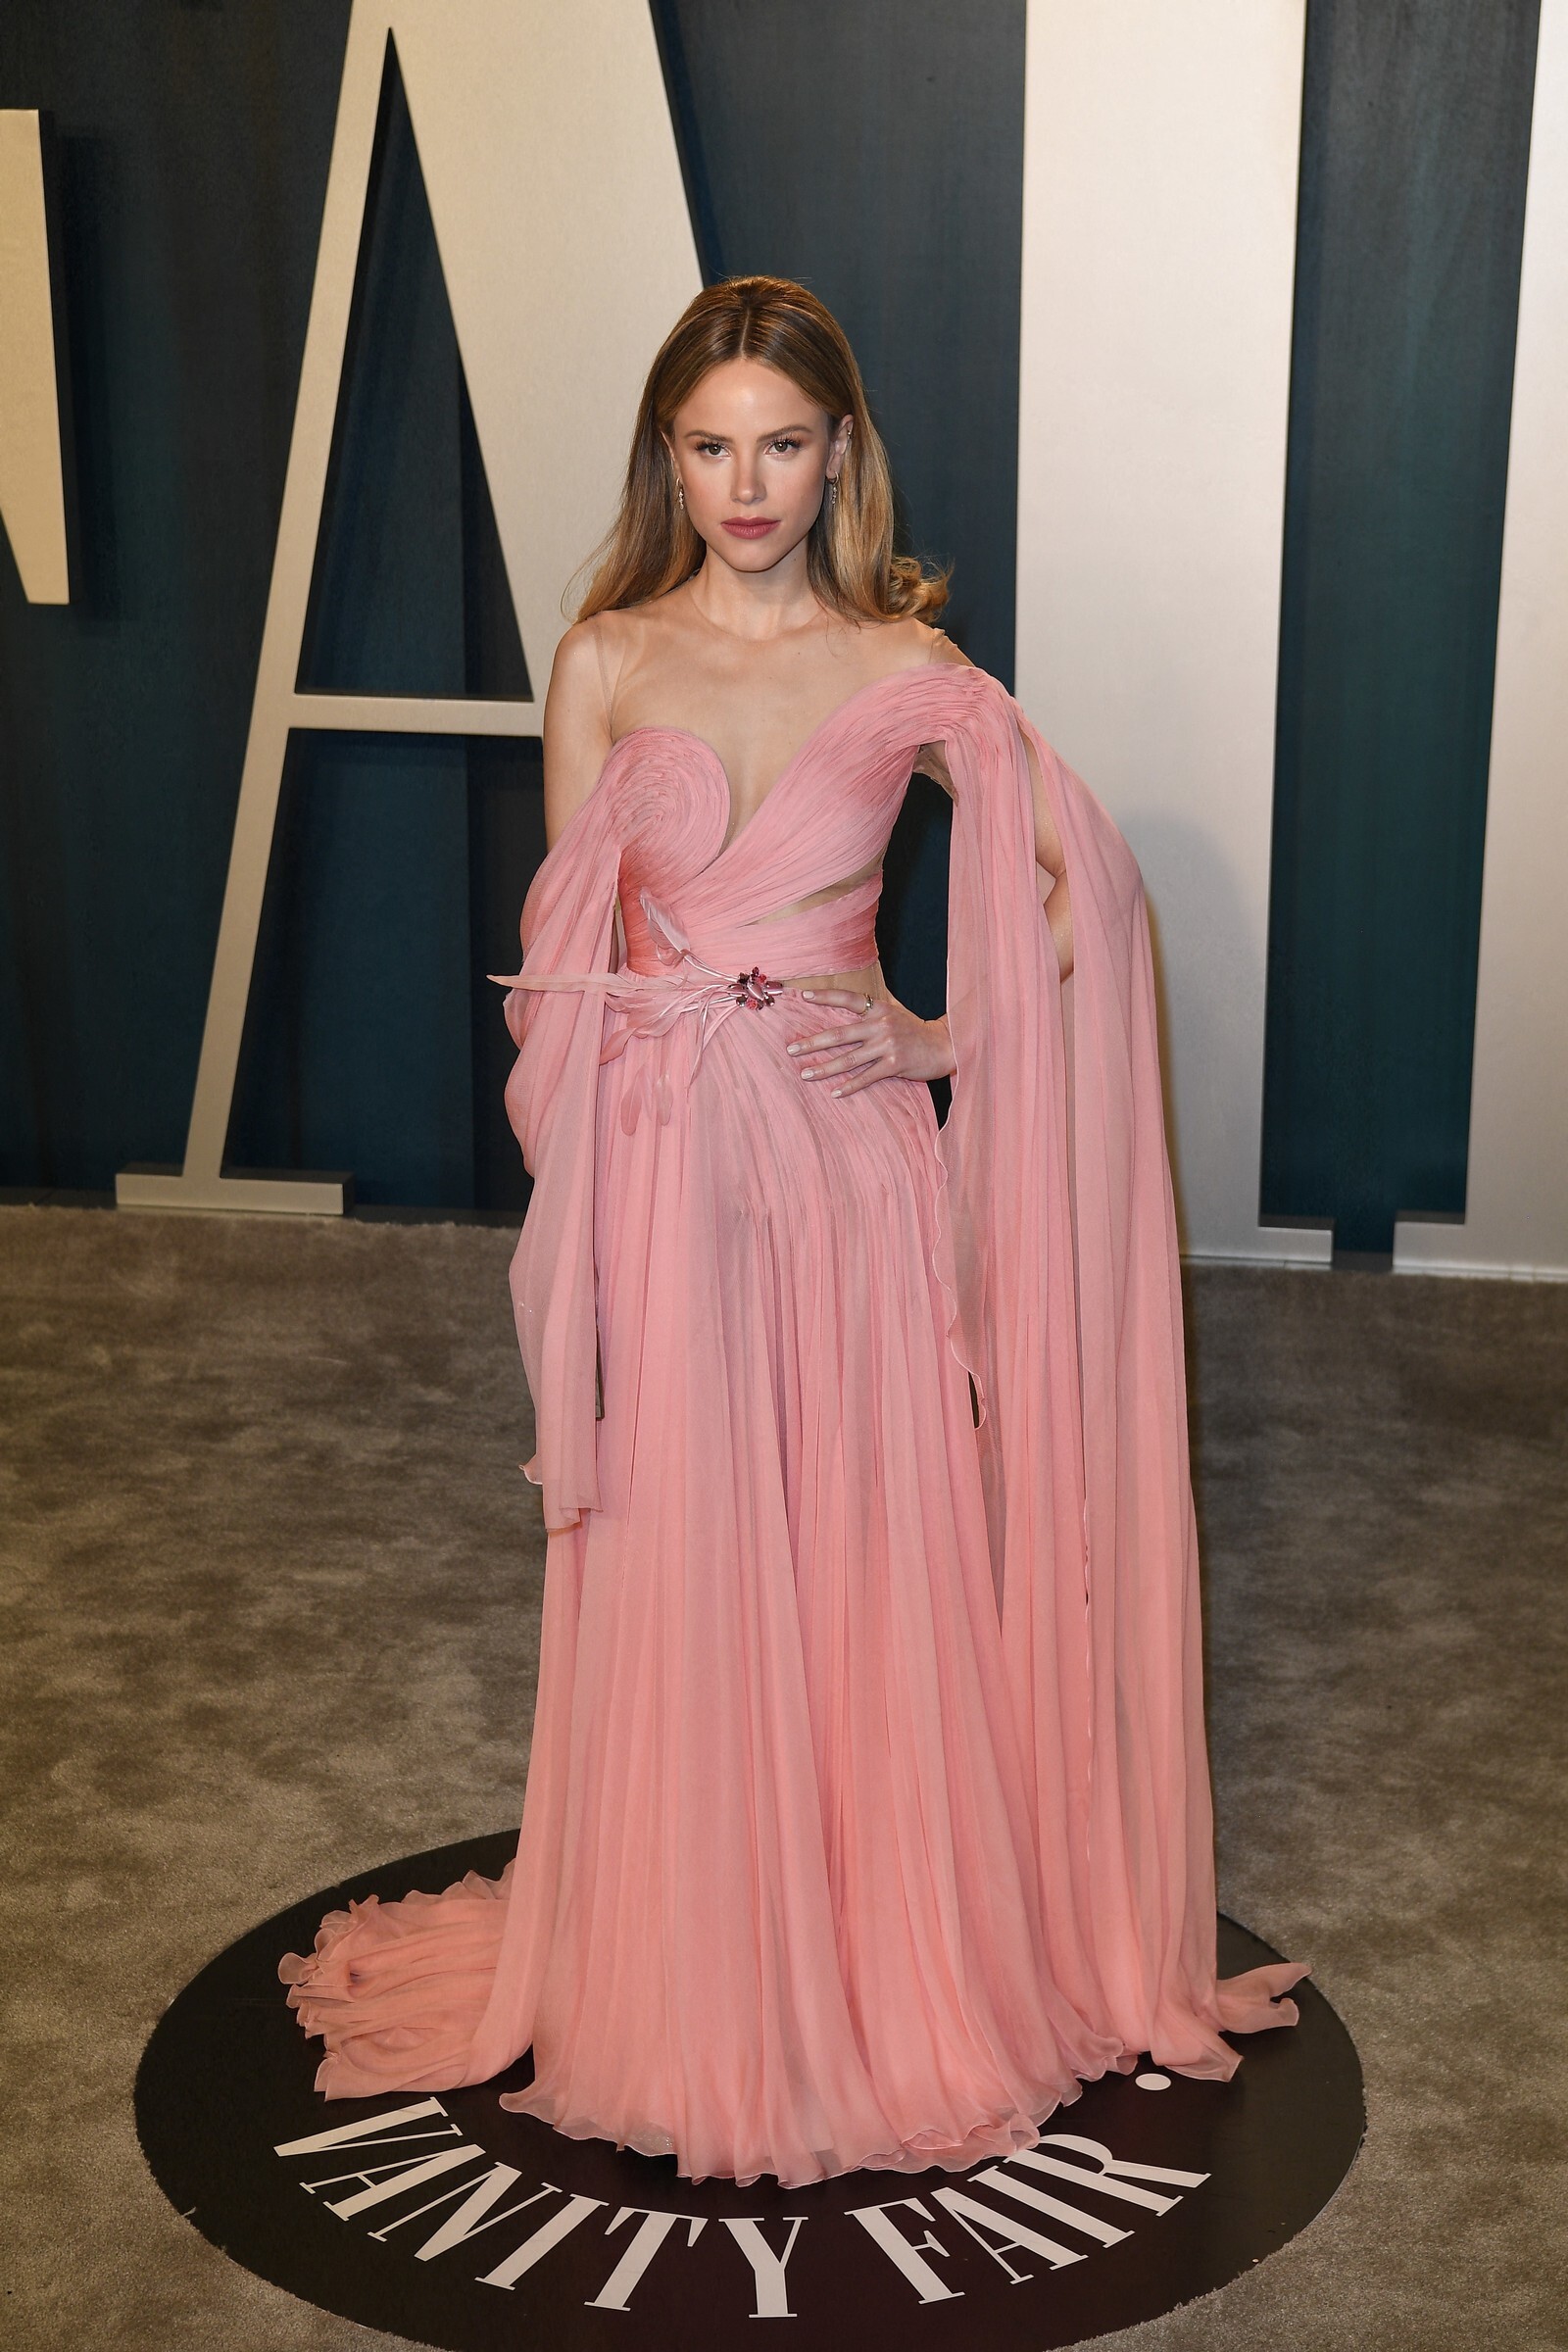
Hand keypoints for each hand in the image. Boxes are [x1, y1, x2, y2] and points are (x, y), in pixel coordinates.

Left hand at [786, 987, 955, 1097]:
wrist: (944, 1045)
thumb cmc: (914, 1030)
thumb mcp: (894, 1012)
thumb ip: (872, 1010)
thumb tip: (846, 1008)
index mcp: (879, 1009)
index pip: (847, 998)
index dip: (825, 996)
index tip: (803, 997)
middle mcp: (881, 1025)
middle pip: (839, 1034)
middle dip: (813, 1042)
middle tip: (791, 1049)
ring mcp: (888, 1045)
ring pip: (848, 1059)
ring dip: (824, 1069)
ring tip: (805, 1074)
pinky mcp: (895, 1065)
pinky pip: (866, 1077)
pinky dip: (850, 1086)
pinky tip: (834, 1092)